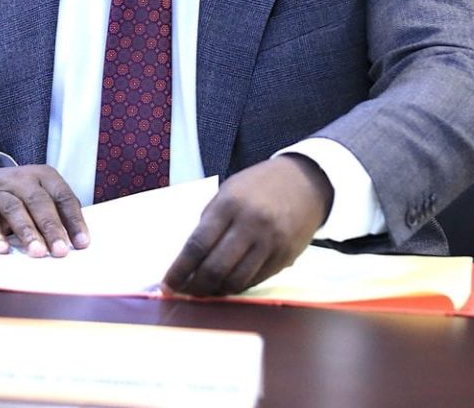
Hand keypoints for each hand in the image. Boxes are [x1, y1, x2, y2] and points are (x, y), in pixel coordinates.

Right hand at [0, 160, 89, 258]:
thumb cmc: (19, 196)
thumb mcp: (40, 195)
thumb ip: (57, 213)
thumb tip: (76, 242)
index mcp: (43, 176)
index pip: (63, 196)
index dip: (74, 220)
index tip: (82, 243)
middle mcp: (21, 180)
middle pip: (39, 202)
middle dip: (51, 227)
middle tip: (60, 251)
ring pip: (14, 209)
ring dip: (27, 231)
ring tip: (37, 252)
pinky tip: (3, 249)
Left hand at [162, 156, 330, 296]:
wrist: (305, 182)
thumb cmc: (259, 186)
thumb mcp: (229, 191)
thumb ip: (211, 221)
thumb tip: (190, 258)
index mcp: (229, 204)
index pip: (198, 244)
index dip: (180, 269)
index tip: (167, 284)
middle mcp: (250, 224)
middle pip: (216, 268)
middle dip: (195, 286)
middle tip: (184, 292)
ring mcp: (270, 242)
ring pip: (236, 280)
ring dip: (216, 291)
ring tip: (204, 291)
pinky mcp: (285, 256)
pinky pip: (255, 280)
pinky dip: (238, 286)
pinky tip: (227, 285)